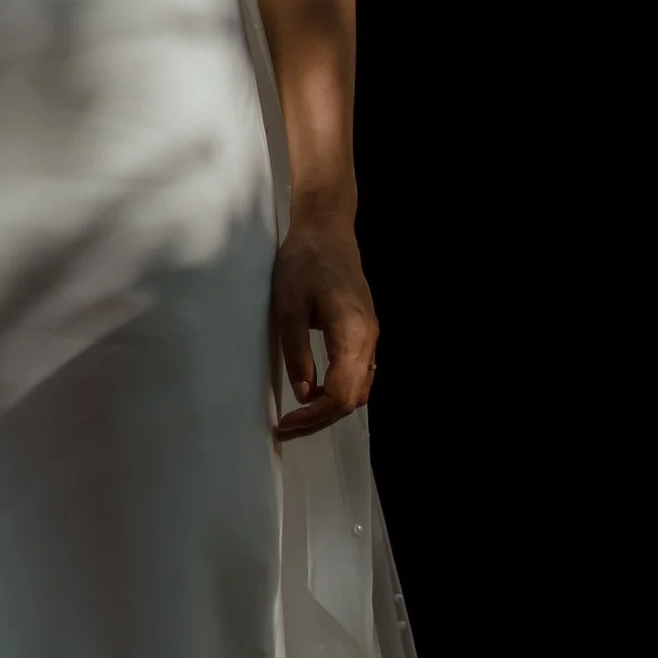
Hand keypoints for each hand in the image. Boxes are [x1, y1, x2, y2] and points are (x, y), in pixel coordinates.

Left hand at [271, 205, 377, 439]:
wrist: (327, 230)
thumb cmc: (303, 261)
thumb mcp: (288, 305)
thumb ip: (296, 352)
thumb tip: (304, 395)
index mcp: (352, 333)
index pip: (341, 393)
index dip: (314, 416)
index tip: (287, 423)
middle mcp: (368, 339)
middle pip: (353, 397)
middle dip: (321, 419)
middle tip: (288, 426)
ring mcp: (370, 336)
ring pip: (359, 388)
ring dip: (331, 407)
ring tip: (298, 415)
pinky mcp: (365, 331)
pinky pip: (358, 373)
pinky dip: (339, 390)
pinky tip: (314, 391)